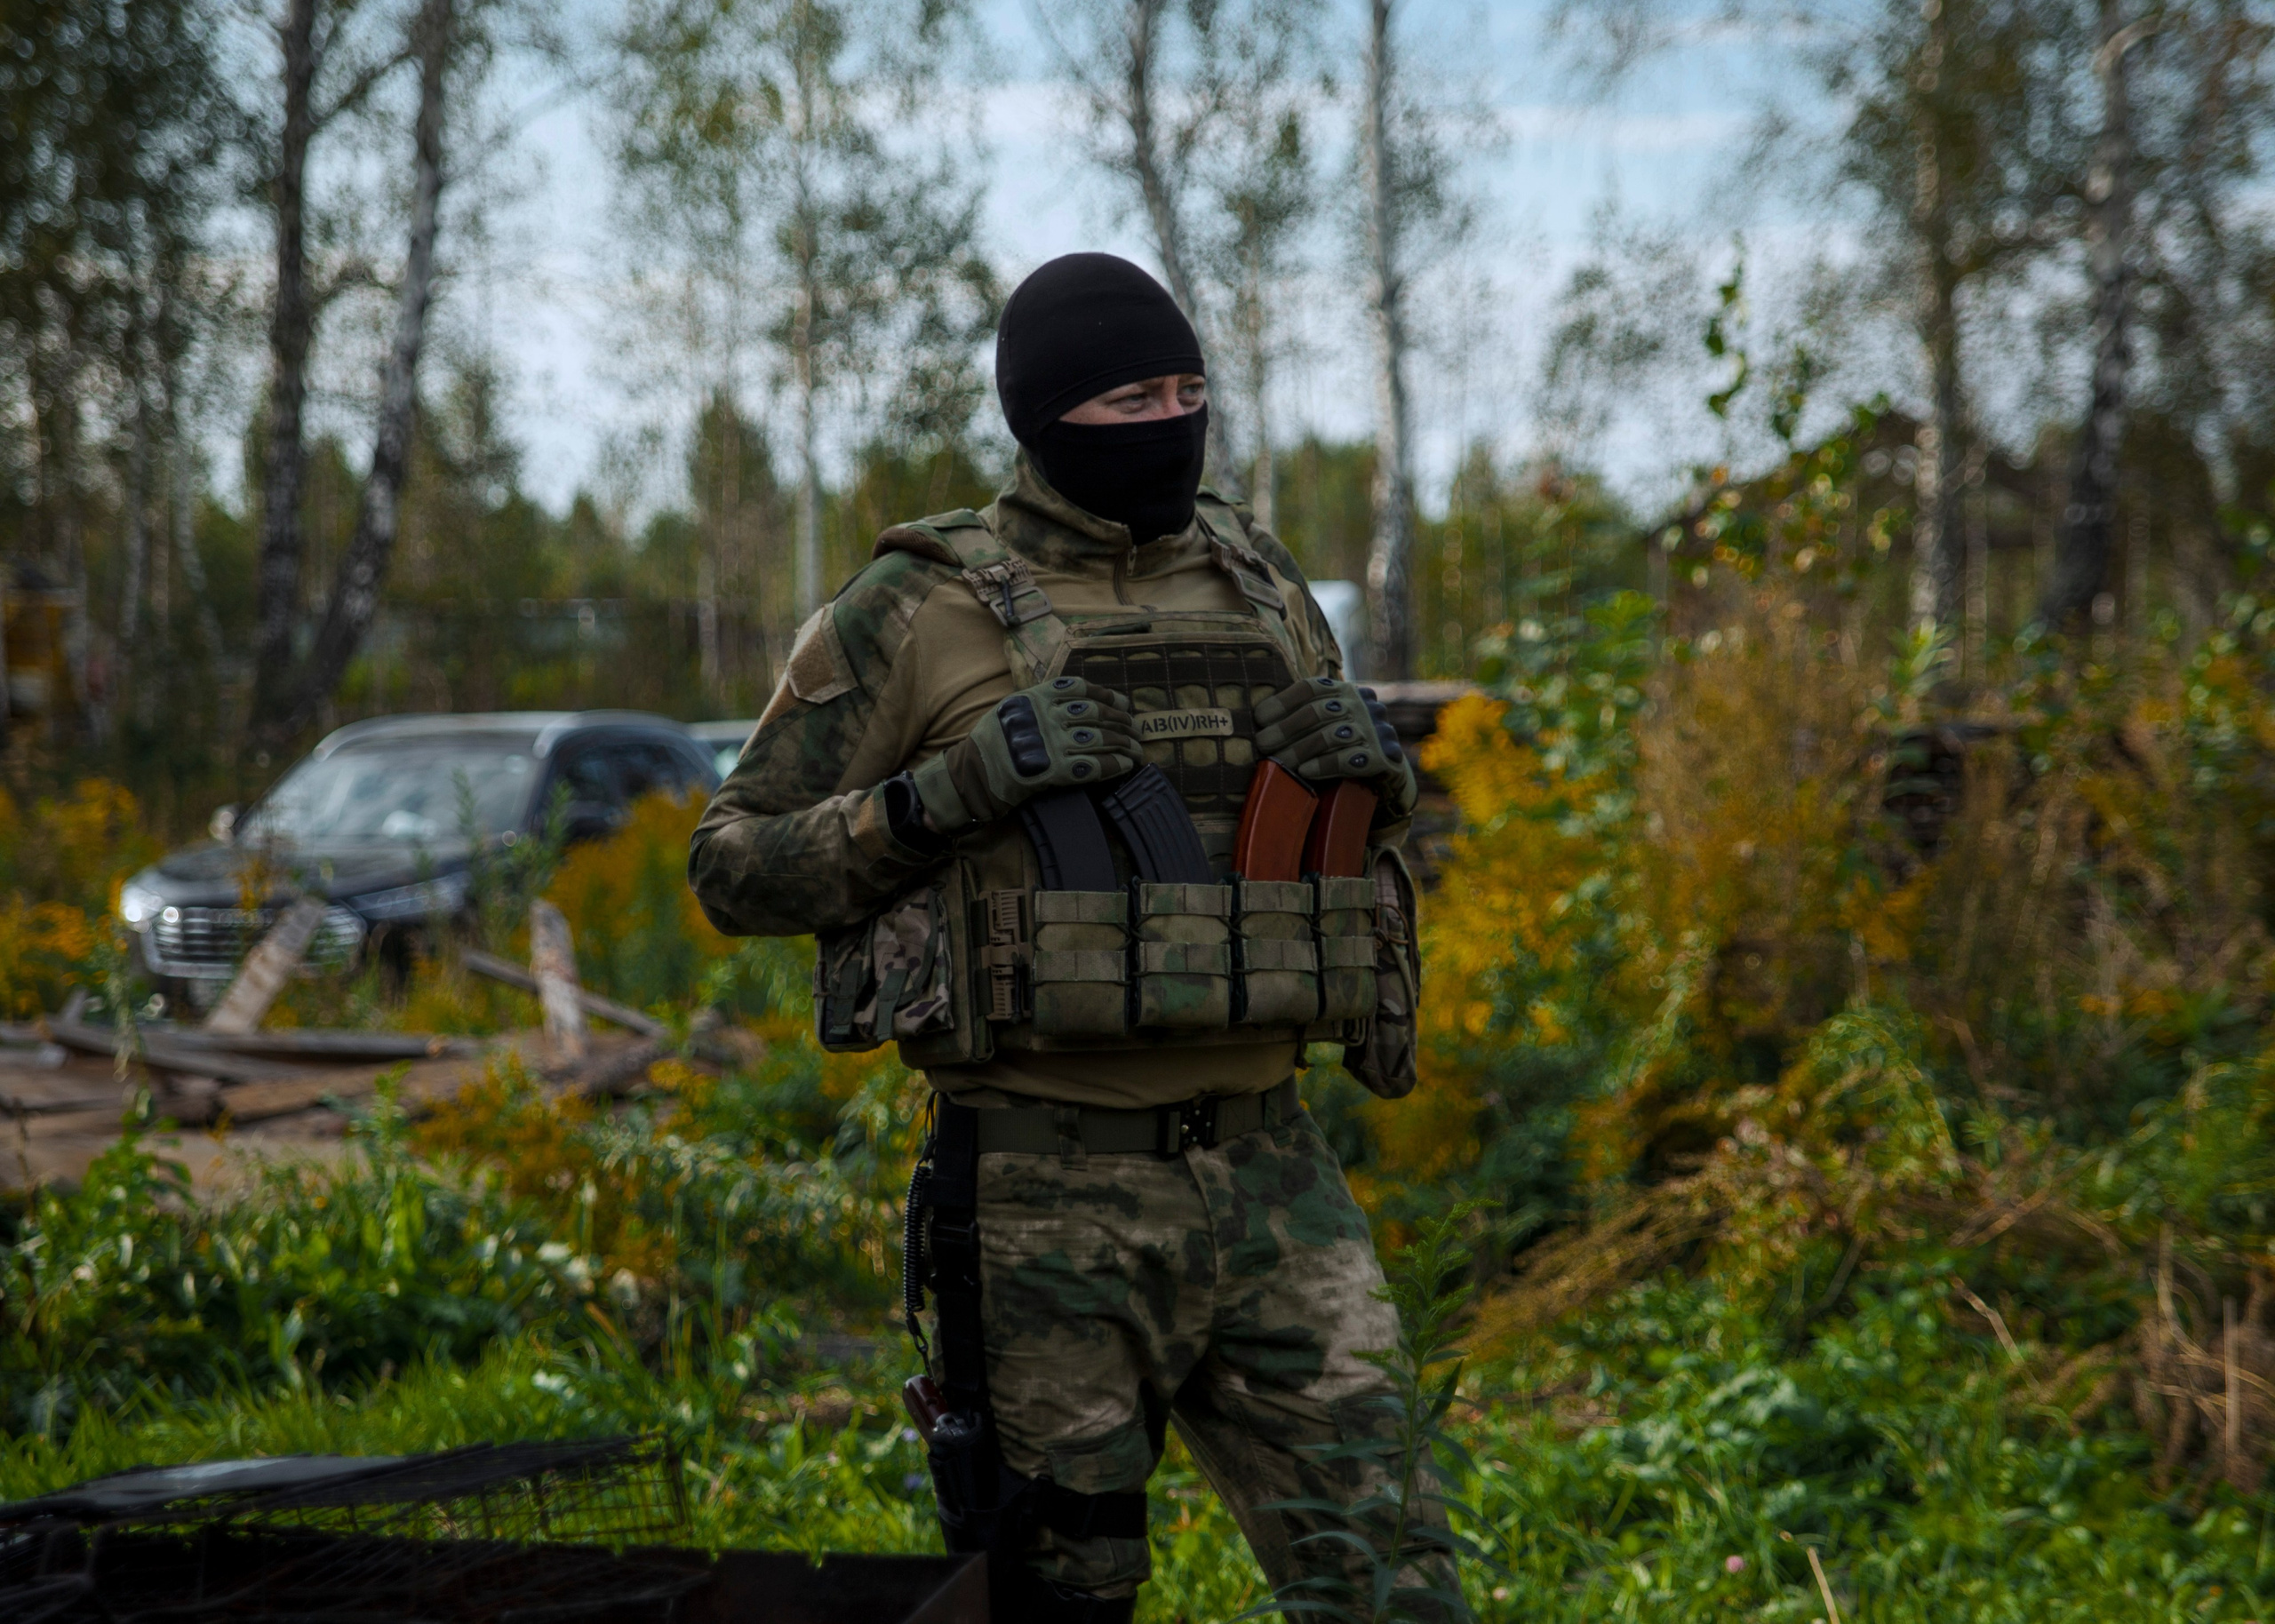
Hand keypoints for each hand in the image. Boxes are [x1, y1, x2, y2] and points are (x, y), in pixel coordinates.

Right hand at [910, 676, 1140, 830]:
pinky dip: (1112, 765)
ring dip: (1123, 744)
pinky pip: (1092, 766)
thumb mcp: (1013, 706)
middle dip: (1121, 721)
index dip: (1107, 694)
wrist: (976, 771)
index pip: (1081, 689)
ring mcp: (1054, 743)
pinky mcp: (1056, 770)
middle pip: (1096, 714)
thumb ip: (1041, 700)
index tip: (1122, 702)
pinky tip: (1125, 766)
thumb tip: (1072, 699)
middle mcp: (1049, 716)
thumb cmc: (993, 739)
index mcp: (1039, 697)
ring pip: (1099, 739)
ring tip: (1137, 749)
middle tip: (1136, 729)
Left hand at [1253, 676, 1417, 818]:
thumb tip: (1258, 724)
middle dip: (1285, 729)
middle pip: (1318, 711)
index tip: (1259, 718)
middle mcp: (1362, 704)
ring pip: (1331, 735)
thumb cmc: (1345, 748)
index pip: (1311, 687)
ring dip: (1299, 750)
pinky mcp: (1383, 756)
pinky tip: (1305, 771)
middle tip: (1262, 745)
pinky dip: (1323, 765)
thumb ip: (1304, 718)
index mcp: (1345, 691)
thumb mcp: (1328, 724)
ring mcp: (1375, 729)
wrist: (1389, 775)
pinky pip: (1349, 758)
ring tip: (1279, 762)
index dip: (1283, 701)